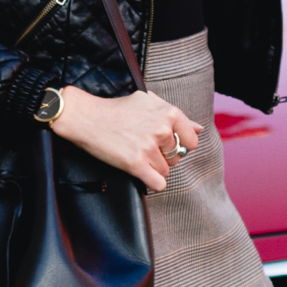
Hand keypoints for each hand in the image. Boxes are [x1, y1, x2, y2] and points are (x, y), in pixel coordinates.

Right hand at [51, 86, 201, 191]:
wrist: (87, 117)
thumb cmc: (117, 109)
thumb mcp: (149, 103)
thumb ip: (176, 117)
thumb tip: (199, 129)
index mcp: (169, 113)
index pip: (191, 141)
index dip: (179, 146)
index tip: (165, 145)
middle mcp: (162, 130)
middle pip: (176, 157)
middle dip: (163, 157)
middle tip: (143, 148)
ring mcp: (149, 147)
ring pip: (166, 171)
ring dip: (153, 168)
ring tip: (136, 155)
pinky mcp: (136, 163)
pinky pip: (158, 183)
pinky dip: (151, 182)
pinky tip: (140, 172)